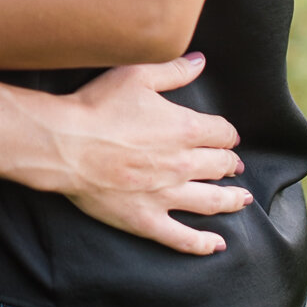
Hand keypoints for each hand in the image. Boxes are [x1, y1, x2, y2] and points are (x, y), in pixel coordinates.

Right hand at [52, 53, 250, 255]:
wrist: (66, 145)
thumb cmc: (98, 107)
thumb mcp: (137, 76)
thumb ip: (173, 70)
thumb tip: (200, 61)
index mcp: (185, 128)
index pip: (222, 132)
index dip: (227, 134)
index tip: (227, 136)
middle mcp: (183, 164)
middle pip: (221, 166)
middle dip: (230, 164)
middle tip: (234, 166)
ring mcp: (167, 195)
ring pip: (211, 201)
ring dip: (231, 200)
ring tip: (240, 199)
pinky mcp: (147, 219)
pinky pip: (182, 238)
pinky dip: (203, 243)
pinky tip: (216, 244)